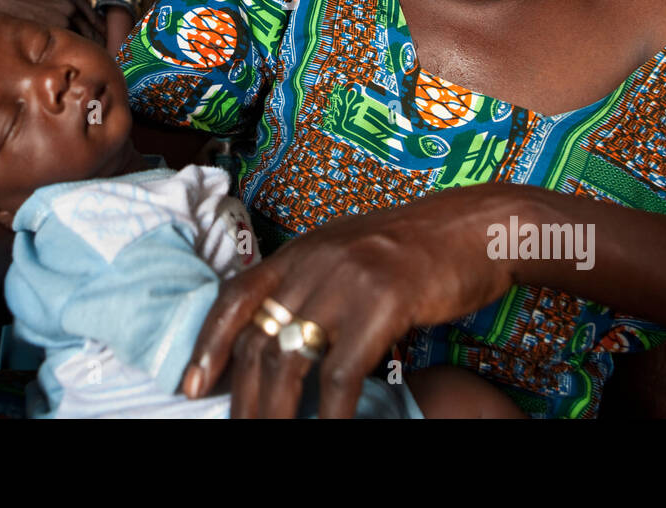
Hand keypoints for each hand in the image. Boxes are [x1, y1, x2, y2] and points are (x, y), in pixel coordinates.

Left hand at [181, 184, 525, 417]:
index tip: (191, 384)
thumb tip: (281, 344)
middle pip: (258, 337)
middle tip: (237, 429)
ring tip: (273, 438)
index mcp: (299, 251)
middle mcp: (313, 262)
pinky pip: (343, 371)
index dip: (208, 343)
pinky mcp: (382, 302)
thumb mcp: (347, 257)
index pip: (234, 296)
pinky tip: (332, 430)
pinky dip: (333, 411)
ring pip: (290, 358)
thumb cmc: (414, 251)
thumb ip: (311, 289)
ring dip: (277, 410)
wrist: (474, 228)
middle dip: (243, 394)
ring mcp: (346, 280)